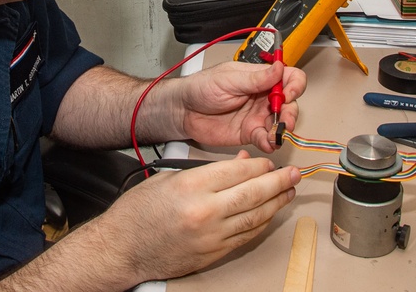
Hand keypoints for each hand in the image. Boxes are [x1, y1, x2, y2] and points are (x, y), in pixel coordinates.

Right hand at [97, 151, 300, 282]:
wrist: (122, 249)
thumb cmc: (138, 212)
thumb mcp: (169, 178)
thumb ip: (207, 171)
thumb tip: (240, 164)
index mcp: (192, 186)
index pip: (238, 170)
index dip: (258, 164)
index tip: (268, 160)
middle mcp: (205, 211)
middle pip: (254, 192)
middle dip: (278, 181)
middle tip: (294, 173)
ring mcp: (212, 236)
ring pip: (256, 216)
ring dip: (277, 202)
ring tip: (289, 191)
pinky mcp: (214, 253)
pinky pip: (247, 235)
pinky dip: (262, 222)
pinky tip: (270, 213)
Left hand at [178, 61, 305, 152]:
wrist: (183, 110)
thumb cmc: (201, 88)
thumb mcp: (229, 79)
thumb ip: (256, 78)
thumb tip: (279, 68)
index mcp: (260, 78)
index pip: (288, 77)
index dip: (295, 85)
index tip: (289, 93)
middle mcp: (262, 97)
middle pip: (290, 103)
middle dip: (291, 112)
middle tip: (284, 119)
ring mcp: (257, 116)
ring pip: (281, 123)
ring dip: (282, 129)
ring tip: (275, 133)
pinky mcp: (249, 133)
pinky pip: (265, 139)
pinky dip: (269, 142)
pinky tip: (267, 143)